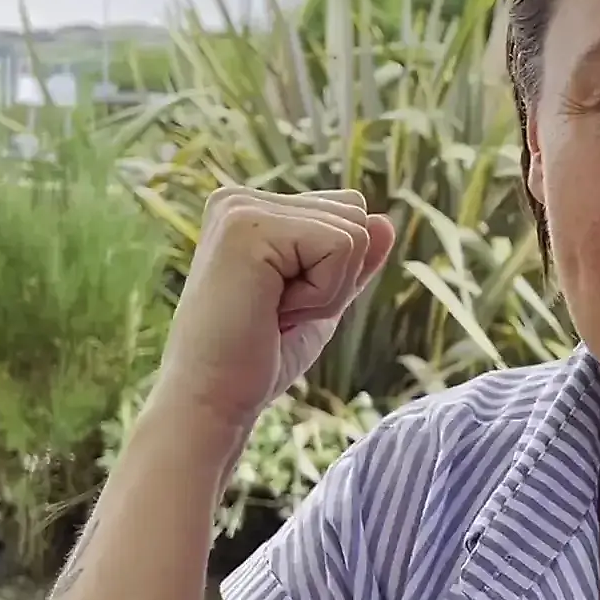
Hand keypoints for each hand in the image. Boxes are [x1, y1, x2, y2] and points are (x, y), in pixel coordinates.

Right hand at [157, 187, 394, 428]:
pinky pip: (342, 246)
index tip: (284, 304)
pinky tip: (272, 310)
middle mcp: (241, 198)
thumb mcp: (323, 302)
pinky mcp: (247, 226)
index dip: (337, 271)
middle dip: (336, 278)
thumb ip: (353, 260)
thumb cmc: (260, 359)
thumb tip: (386, 222)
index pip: (348, 212)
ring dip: (328, 290)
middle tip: (277, 311)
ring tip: (272, 311)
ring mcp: (240, 207)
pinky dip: (323, 294)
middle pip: (356, 214)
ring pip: (354, 231)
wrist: (213, 401)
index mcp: (253, 210)